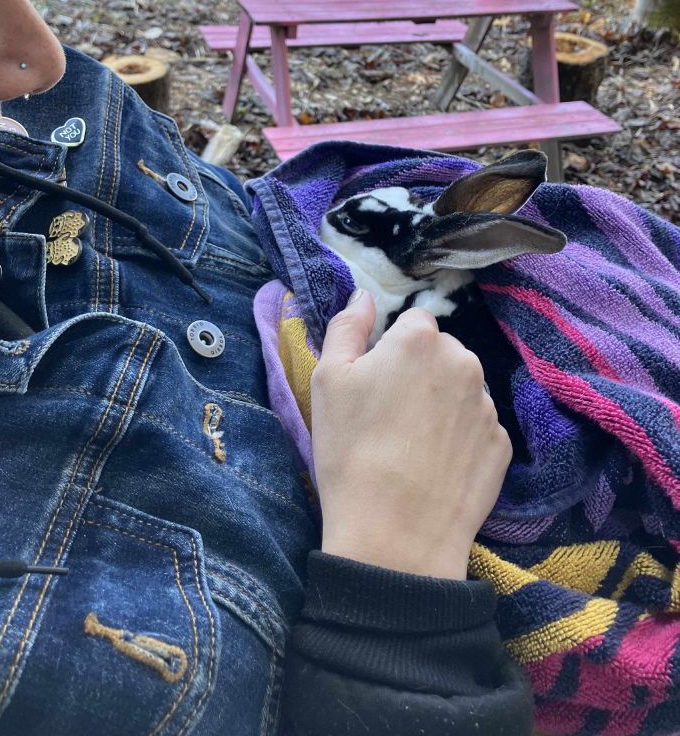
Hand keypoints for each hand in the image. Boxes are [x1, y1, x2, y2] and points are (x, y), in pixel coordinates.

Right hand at [311, 290, 512, 578]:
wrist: (395, 534)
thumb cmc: (351, 450)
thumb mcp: (328, 380)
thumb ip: (346, 327)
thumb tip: (363, 296)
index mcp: (421, 339)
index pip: (412, 322)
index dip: (390, 350)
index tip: (373, 384)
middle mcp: (465, 362)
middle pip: (441, 354)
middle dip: (419, 373)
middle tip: (388, 417)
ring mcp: (489, 406)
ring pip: (460, 391)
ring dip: (441, 405)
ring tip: (410, 447)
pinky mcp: (502, 447)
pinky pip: (476, 429)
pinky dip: (459, 440)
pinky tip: (433, 468)